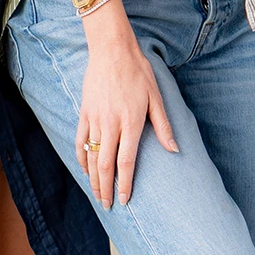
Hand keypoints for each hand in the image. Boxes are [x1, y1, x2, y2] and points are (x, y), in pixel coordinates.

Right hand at [75, 19, 177, 209]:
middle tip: (108, 205)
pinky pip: (80, 140)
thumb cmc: (138, 71)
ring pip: (91, 156)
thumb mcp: (156, 96)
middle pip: (105, 165)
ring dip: (93, 178)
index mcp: (130, 122)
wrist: (112, 49)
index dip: (125, 184)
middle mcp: (111, 124)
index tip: (125, 200)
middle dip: (106, 188)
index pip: (125, 162)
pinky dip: (81, 158)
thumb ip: (163, 125)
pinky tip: (85, 169)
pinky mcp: (85, 112)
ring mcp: (95, 118)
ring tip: (97, 194)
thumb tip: (174, 150)